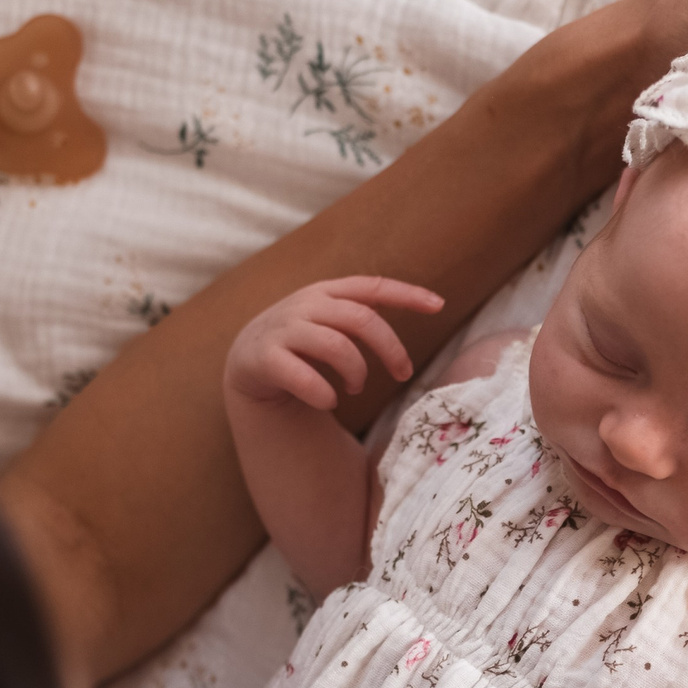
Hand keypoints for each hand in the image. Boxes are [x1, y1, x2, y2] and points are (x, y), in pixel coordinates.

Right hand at [222, 277, 444, 410]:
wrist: (247, 362)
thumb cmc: (303, 344)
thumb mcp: (331, 322)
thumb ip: (363, 316)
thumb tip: (427, 307)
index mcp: (326, 293)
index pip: (372, 286)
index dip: (406, 293)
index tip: (439, 305)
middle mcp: (304, 305)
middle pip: (361, 319)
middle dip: (390, 348)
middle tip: (403, 374)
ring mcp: (282, 330)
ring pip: (336, 346)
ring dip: (356, 371)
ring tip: (356, 388)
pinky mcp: (262, 358)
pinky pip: (301, 375)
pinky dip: (322, 392)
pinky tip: (328, 401)